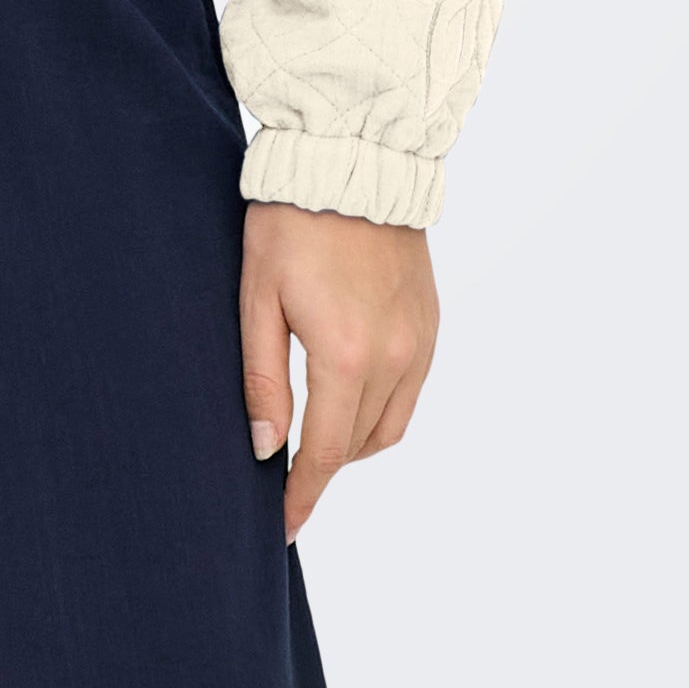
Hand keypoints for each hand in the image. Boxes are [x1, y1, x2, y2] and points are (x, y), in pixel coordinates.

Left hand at [240, 203, 438, 542]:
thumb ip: (262, 379)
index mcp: (346, 356)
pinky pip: (410, 391)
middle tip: (285, 478)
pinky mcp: (430, 323)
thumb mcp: (258, 298)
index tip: (281, 527)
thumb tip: (264, 449)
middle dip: (322, 470)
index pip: (324, 453)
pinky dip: (380, 411)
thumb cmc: (290, 223)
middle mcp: (394, 358)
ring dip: (352, 444)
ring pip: (389, 426)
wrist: (351, 160)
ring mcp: (419, 341)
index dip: (301, 495)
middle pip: (357, 445)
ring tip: (314, 441)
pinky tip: (349, 398)